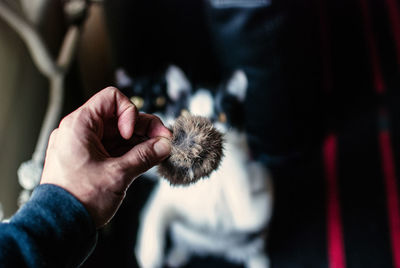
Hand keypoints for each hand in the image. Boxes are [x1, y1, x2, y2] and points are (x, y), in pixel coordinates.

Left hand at [40, 87, 171, 227]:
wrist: (60, 226)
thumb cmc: (79, 199)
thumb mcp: (118, 174)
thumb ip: (144, 156)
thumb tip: (164, 146)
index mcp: (79, 126)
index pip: (111, 99)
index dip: (129, 112)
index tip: (132, 134)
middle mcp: (81, 132)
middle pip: (120, 117)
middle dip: (144, 128)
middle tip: (164, 140)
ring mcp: (86, 146)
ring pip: (119, 134)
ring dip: (141, 141)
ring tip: (160, 151)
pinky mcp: (91, 160)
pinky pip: (115, 148)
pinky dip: (132, 151)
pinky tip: (148, 157)